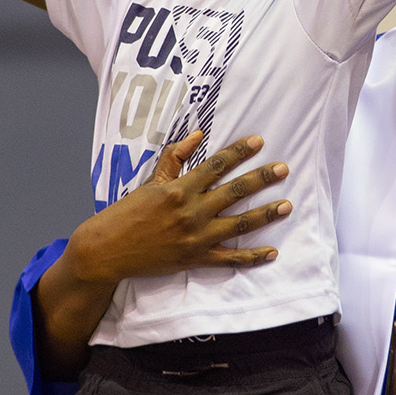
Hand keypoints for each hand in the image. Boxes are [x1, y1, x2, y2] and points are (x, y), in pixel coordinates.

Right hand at [63, 131, 290, 285]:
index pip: (217, 165)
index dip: (239, 152)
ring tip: (287, 205)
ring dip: (265, 214)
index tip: (259, 141)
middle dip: (262, 178)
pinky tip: (272, 252)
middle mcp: (192, 211)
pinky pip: (230, 259)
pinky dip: (252, 257)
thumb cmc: (128, 212)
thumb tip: (197, 136)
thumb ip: (175, 158)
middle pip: (235, 191)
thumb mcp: (150, 182)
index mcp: (180, 188)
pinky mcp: (196, 259)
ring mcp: (196, 237)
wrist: (108, 250)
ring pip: (239, 224)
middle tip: (283, 169)